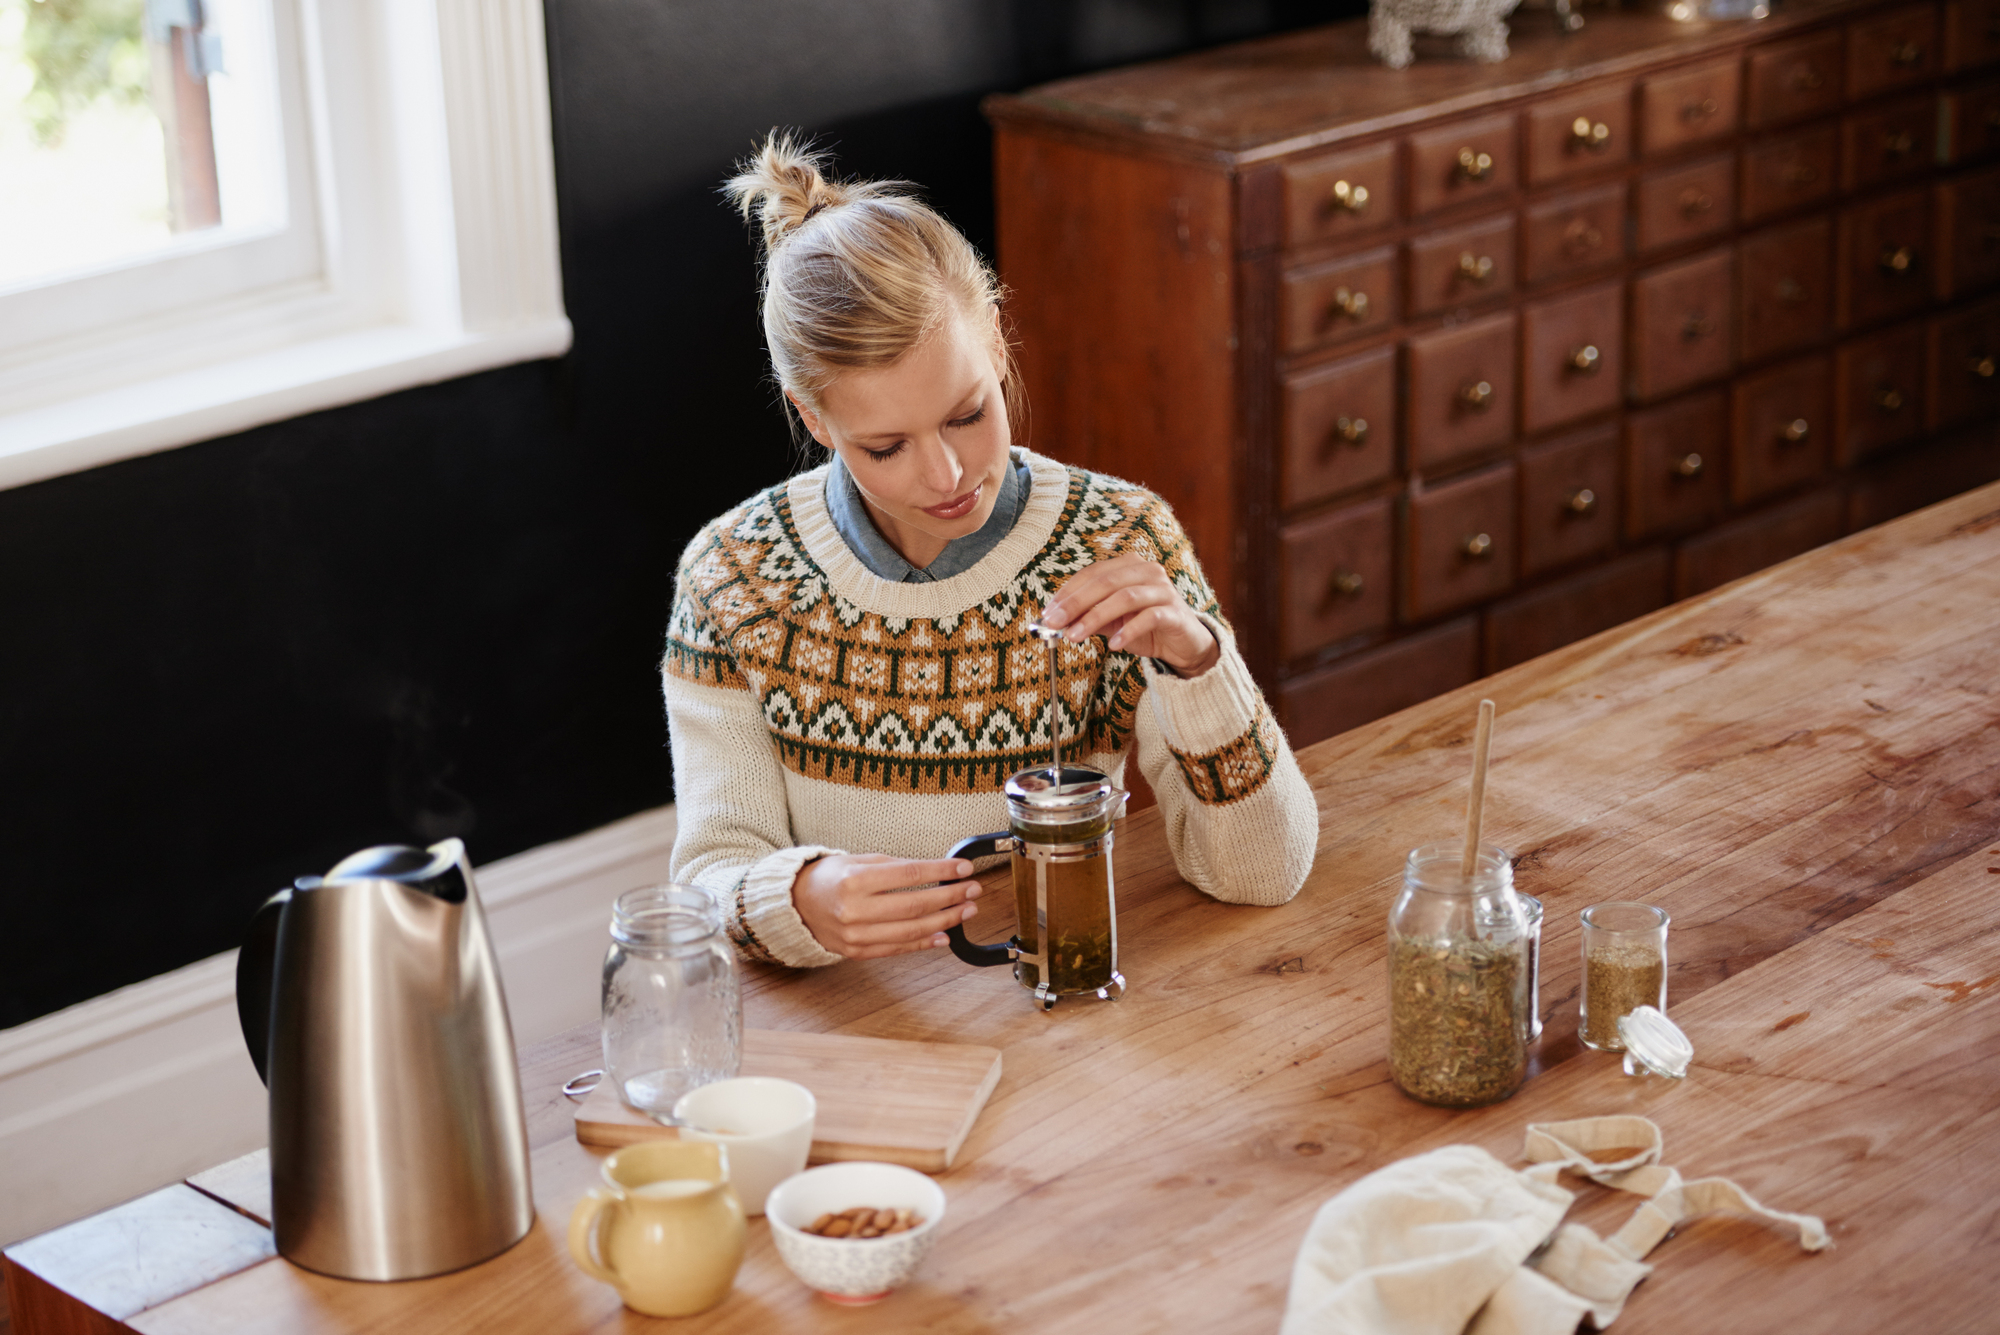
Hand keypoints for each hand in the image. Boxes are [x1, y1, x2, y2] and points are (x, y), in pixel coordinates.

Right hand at [792, 854, 982, 959]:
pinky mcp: (858, 952)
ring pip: (911, 930)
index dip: (941, 871)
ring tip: (966, 911)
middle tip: (972, 890)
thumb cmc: (827, 878)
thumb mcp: (857, 861)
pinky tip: (945, 935)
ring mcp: (856, 935)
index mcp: (855, 880)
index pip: (909, 875)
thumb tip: (934, 872)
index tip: (964, 869)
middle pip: (915, 905)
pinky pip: (898, 949)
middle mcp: (855, 910)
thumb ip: (894, 867)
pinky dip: (924, 943)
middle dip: (950, 897)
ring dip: (945, 921)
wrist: (795, 906)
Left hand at [1039, 553, 1220, 677]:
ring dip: (1095, 617)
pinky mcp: (1175, 612)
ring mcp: (1163, 590)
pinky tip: (1114, 644)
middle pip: (1106, 582)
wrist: (1184, 644)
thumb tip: (1055, 622)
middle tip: (1055, 623)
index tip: (1048, 612)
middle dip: (1076, 603)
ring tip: (1075, 636)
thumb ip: (1086, 617)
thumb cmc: (1145, 627)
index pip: (1092, 573)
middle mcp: (1147, 571)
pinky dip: (1128, 630)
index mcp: (1128, 566)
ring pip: (1125, 597)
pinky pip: (1149, 617)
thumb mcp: (1111, 621)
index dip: (1067, 592)